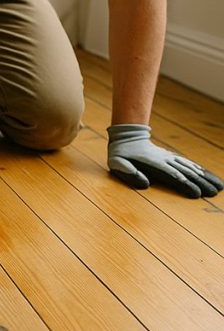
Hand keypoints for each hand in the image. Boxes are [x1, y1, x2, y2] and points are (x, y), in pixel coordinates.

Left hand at [107, 124, 222, 197]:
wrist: (126, 137)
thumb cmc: (120, 154)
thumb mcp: (117, 163)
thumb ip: (130, 173)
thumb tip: (146, 184)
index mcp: (154, 165)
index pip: (173, 176)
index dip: (185, 184)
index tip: (197, 193)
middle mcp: (165, 161)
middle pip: (186, 173)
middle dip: (201, 183)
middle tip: (215, 192)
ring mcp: (170, 158)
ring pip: (190, 168)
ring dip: (205, 177)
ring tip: (219, 186)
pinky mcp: (171, 158)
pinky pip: (188, 163)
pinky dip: (199, 169)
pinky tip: (208, 175)